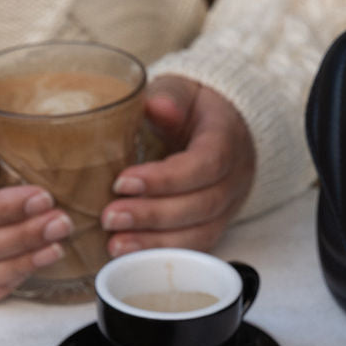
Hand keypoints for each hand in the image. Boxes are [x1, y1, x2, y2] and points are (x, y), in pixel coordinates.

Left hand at [99, 76, 254, 256]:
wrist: (223, 125)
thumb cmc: (194, 107)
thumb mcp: (183, 89)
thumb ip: (170, 96)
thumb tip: (157, 106)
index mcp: (227, 139)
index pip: (205, 165)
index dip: (165, 179)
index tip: (122, 181)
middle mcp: (234, 178)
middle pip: (202, 206)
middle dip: (153, 216)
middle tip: (110, 217)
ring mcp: (229, 206)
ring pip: (201, 234)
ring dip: (156, 244)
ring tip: (115, 245)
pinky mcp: (214, 224)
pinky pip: (194, 248)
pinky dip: (162, 254)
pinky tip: (131, 257)